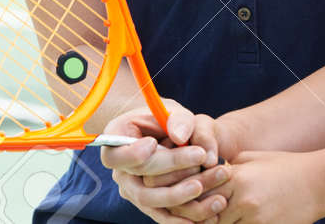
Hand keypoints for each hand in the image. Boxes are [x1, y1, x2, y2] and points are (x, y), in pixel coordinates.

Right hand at [99, 100, 222, 223]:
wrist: (169, 138)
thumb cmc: (168, 120)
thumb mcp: (173, 111)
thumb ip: (179, 119)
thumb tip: (180, 136)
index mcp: (116, 144)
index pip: (115, 155)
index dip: (131, 153)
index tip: (153, 143)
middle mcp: (121, 172)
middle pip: (139, 181)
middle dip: (172, 168)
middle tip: (201, 157)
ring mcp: (134, 191)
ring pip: (152, 202)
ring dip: (180, 196)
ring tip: (206, 184)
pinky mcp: (150, 205)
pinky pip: (164, 215)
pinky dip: (184, 218)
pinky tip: (208, 214)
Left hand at [196, 150, 322, 223]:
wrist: (319, 183)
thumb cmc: (285, 166)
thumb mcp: (254, 157)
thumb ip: (230, 166)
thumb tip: (209, 173)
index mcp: (236, 176)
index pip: (200, 192)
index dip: (193, 198)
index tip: (190, 201)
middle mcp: (242, 199)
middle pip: (208, 217)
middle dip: (202, 218)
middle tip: (198, 218)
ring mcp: (255, 218)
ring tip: (222, 219)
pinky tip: (239, 222)